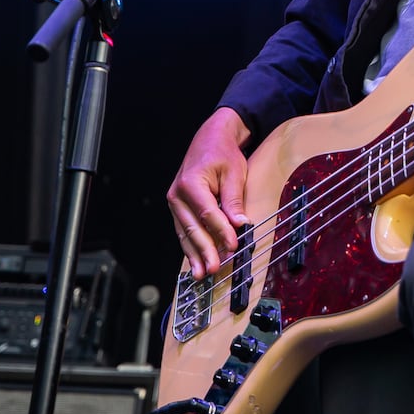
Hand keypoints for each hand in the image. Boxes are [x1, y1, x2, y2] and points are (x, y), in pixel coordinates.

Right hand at [166, 107, 251, 279]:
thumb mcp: (234, 172)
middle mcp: (177, 195)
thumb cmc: (223, 154)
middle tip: (214, 269)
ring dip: (194, 255)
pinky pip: (184, 230)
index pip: (207, 214)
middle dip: (204, 250)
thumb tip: (239, 223)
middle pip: (192, 228)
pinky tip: (196, 261)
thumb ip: (233, 198)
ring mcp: (175, 202)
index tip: (233, 246)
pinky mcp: (178, 208)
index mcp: (191, 184)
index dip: (221, 232)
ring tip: (202, 274)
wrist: (209, 140)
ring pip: (185, 233)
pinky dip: (191, 246)